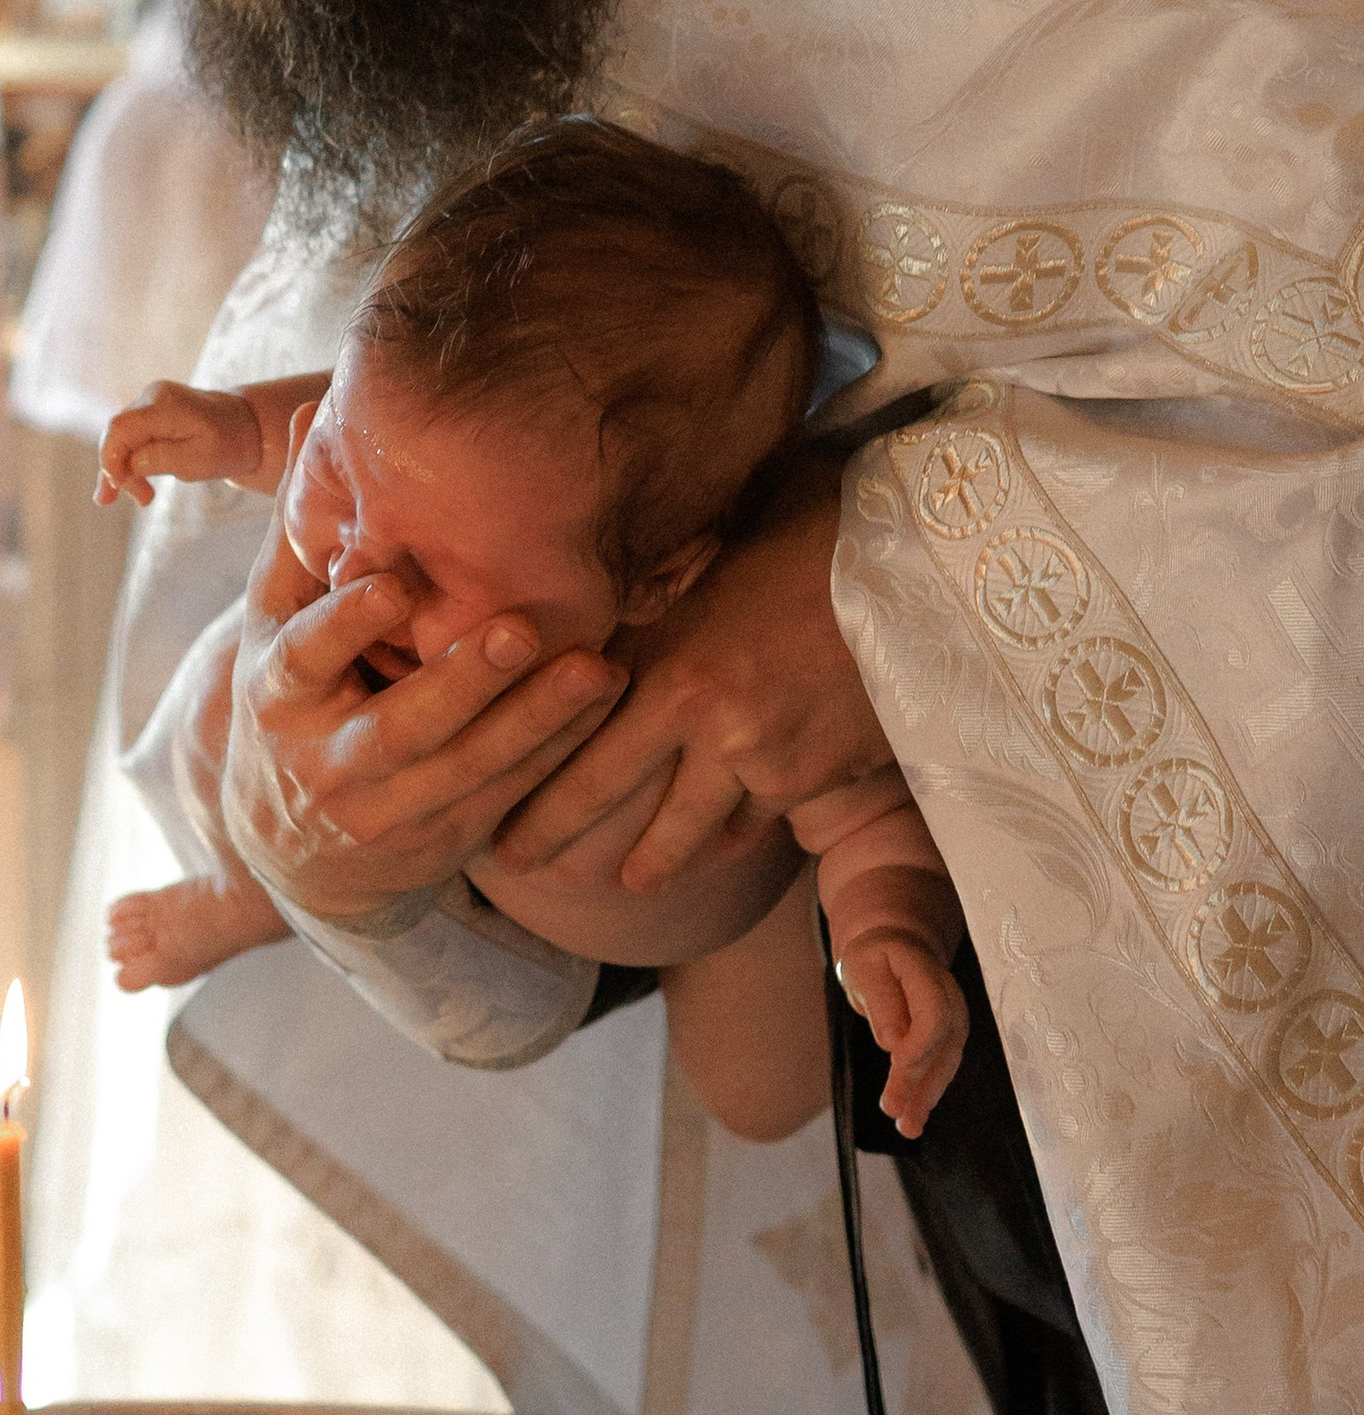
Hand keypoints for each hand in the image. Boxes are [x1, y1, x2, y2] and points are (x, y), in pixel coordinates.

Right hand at [96, 378, 263, 507]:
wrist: (247, 427)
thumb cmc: (228, 445)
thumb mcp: (199, 460)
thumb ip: (160, 460)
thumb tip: (127, 465)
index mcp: (165, 405)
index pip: (120, 429)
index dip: (110, 460)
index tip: (119, 489)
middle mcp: (153, 396)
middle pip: (116, 434)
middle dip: (118, 471)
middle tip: (142, 500)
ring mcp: (151, 402)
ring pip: (120, 438)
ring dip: (125, 470)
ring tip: (143, 498)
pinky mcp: (151, 413)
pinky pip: (130, 437)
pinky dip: (130, 462)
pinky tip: (131, 485)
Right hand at [218, 514, 624, 928]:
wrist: (294, 851)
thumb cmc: (294, 704)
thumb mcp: (270, 631)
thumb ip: (299, 538)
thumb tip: (306, 415)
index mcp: (278, 698)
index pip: (305, 658)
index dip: (347, 625)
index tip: (395, 584)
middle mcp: (326, 763)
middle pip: (401, 727)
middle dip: (464, 682)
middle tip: (522, 629)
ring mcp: (387, 810)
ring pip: (467, 769)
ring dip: (535, 721)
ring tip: (595, 669)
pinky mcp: (442, 839)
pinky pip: (507, 795)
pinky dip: (557, 752)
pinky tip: (602, 703)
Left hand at [489, 448, 888, 896]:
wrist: (918, 571)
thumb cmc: (810, 539)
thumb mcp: (710, 562)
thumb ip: (649, 604)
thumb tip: (591, 620)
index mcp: (673, 668)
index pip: (581, 750)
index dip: (535, 798)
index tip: (495, 822)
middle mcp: (711, 725)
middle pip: (620, 806)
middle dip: (564, 842)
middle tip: (521, 862)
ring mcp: (767, 760)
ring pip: (695, 833)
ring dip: (658, 858)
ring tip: (633, 874)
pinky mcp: (819, 779)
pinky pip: (759, 819)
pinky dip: (735, 832)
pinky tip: (718, 840)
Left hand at [840, 929, 968, 1139]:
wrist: (897, 949)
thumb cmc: (876, 957)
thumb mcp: (864, 968)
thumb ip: (881, 1002)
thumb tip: (892, 1042)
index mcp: (929, 977)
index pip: (934, 1016)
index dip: (920, 1044)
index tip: (896, 1065)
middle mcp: (951, 1002)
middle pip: (940, 1047)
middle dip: (917, 1082)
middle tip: (892, 1110)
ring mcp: (954, 1023)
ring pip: (944, 1065)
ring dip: (926, 1098)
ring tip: (907, 1128)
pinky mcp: (948, 1041)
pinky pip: (939, 1071)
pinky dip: (926, 1096)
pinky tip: (913, 1120)